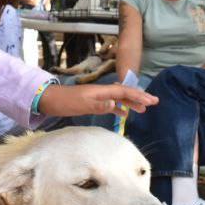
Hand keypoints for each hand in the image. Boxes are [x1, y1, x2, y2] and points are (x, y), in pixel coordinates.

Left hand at [38, 82, 156, 118]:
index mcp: (101, 91)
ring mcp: (98, 97)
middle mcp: (102, 92)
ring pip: (119, 98)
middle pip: (125, 93)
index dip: (138, 95)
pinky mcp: (93, 102)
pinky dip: (120, 108)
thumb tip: (116, 104)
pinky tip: (124, 114)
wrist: (50, 100)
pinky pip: (111, 104)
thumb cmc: (65, 102)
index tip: (151, 101)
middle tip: (154, 102)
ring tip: (144, 109)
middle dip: (139, 97)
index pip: (124, 91)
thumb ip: (99, 105)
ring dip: (132, 102)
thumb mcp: (82, 105)